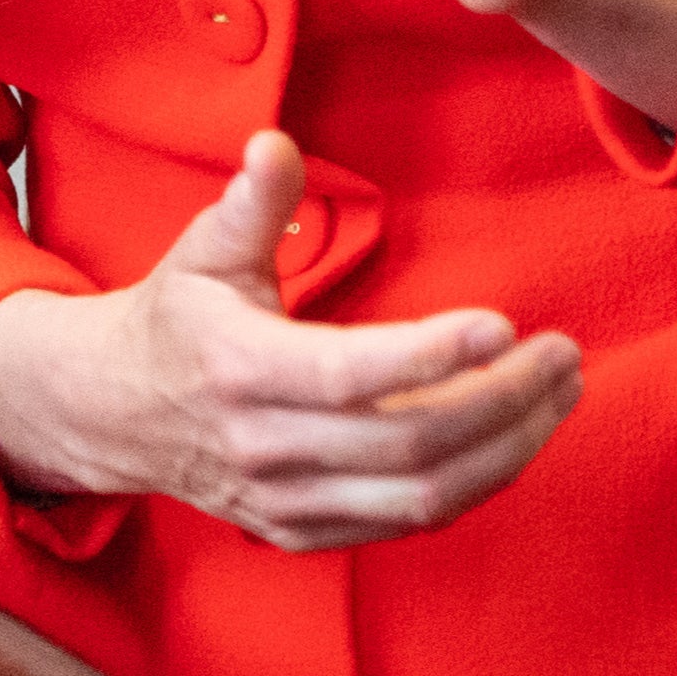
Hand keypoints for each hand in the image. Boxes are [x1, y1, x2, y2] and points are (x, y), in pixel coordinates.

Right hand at [0, 131, 582, 550]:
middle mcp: (265, 448)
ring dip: (507, 448)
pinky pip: (409, 522)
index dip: (434, 356)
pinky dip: (474, 484)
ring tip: (558, 393)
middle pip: (408, 442)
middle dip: (502, 401)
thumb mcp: (202, 250)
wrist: (114, 414)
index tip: (504, 324)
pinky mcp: (304, 532)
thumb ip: (250, 202)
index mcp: (241, 371)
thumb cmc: (176, 318)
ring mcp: (287, 502)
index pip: (352, 376)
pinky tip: (514, 436)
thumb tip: (273, 144)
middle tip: (562, 354)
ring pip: (421, 495)